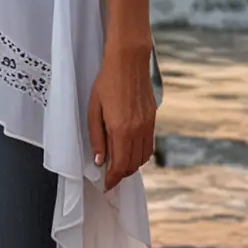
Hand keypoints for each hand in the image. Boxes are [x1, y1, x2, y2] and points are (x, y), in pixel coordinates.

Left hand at [87, 42, 156, 192]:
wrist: (129, 61)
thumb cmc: (107, 82)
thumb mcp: (94, 109)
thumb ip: (97, 137)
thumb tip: (100, 161)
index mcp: (121, 129)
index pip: (119, 165)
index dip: (113, 179)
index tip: (106, 185)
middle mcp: (137, 131)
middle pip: (132, 165)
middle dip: (121, 175)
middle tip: (109, 176)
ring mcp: (148, 125)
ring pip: (143, 158)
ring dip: (131, 165)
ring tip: (118, 164)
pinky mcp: (153, 119)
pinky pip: (149, 145)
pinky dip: (140, 154)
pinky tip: (129, 150)